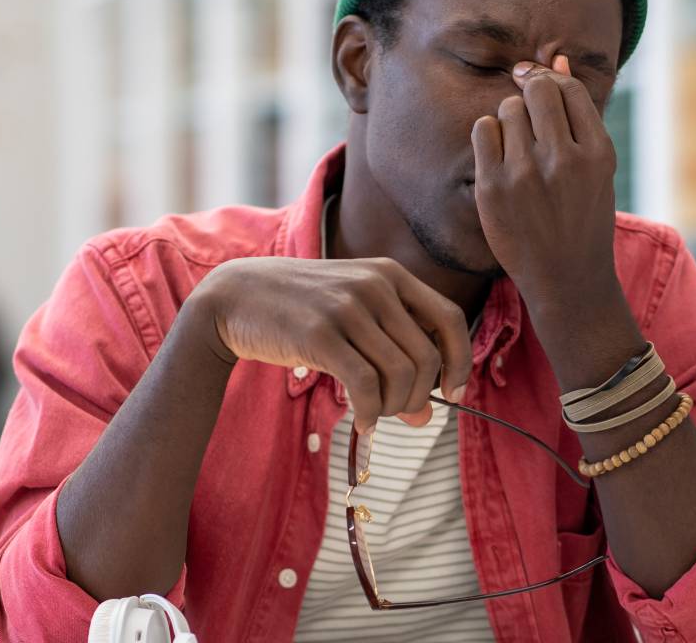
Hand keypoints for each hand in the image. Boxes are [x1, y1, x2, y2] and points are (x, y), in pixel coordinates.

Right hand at [192, 256, 472, 433]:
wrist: (235, 297)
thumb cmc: (300, 310)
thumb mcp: (352, 316)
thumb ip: (392, 356)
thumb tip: (427, 416)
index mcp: (390, 274)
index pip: (450, 319)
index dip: (460, 362)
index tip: (453, 394)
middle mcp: (375, 286)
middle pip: (427, 357)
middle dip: (419, 397)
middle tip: (399, 414)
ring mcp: (347, 308)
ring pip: (401, 374)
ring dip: (393, 408)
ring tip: (374, 414)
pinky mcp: (320, 335)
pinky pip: (366, 386)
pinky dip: (370, 413)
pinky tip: (361, 421)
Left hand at [468, 55, 621, 307]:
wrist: (565, 278)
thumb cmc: (582, 215)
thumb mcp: (597, 166)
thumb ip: (578, 114)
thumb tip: (558, 58)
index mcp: (597, 153)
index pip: (568, 89)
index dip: (552, 80)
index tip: (541, 88)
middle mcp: (563, 160)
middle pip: (537, 90)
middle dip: (530, 94)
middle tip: (528, 113)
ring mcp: (525, 175)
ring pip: (507, 107)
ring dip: (510, 118)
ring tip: (518, 145)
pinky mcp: (493, 187)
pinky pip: (483, 129)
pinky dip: (489, 134)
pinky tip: (500, 155)